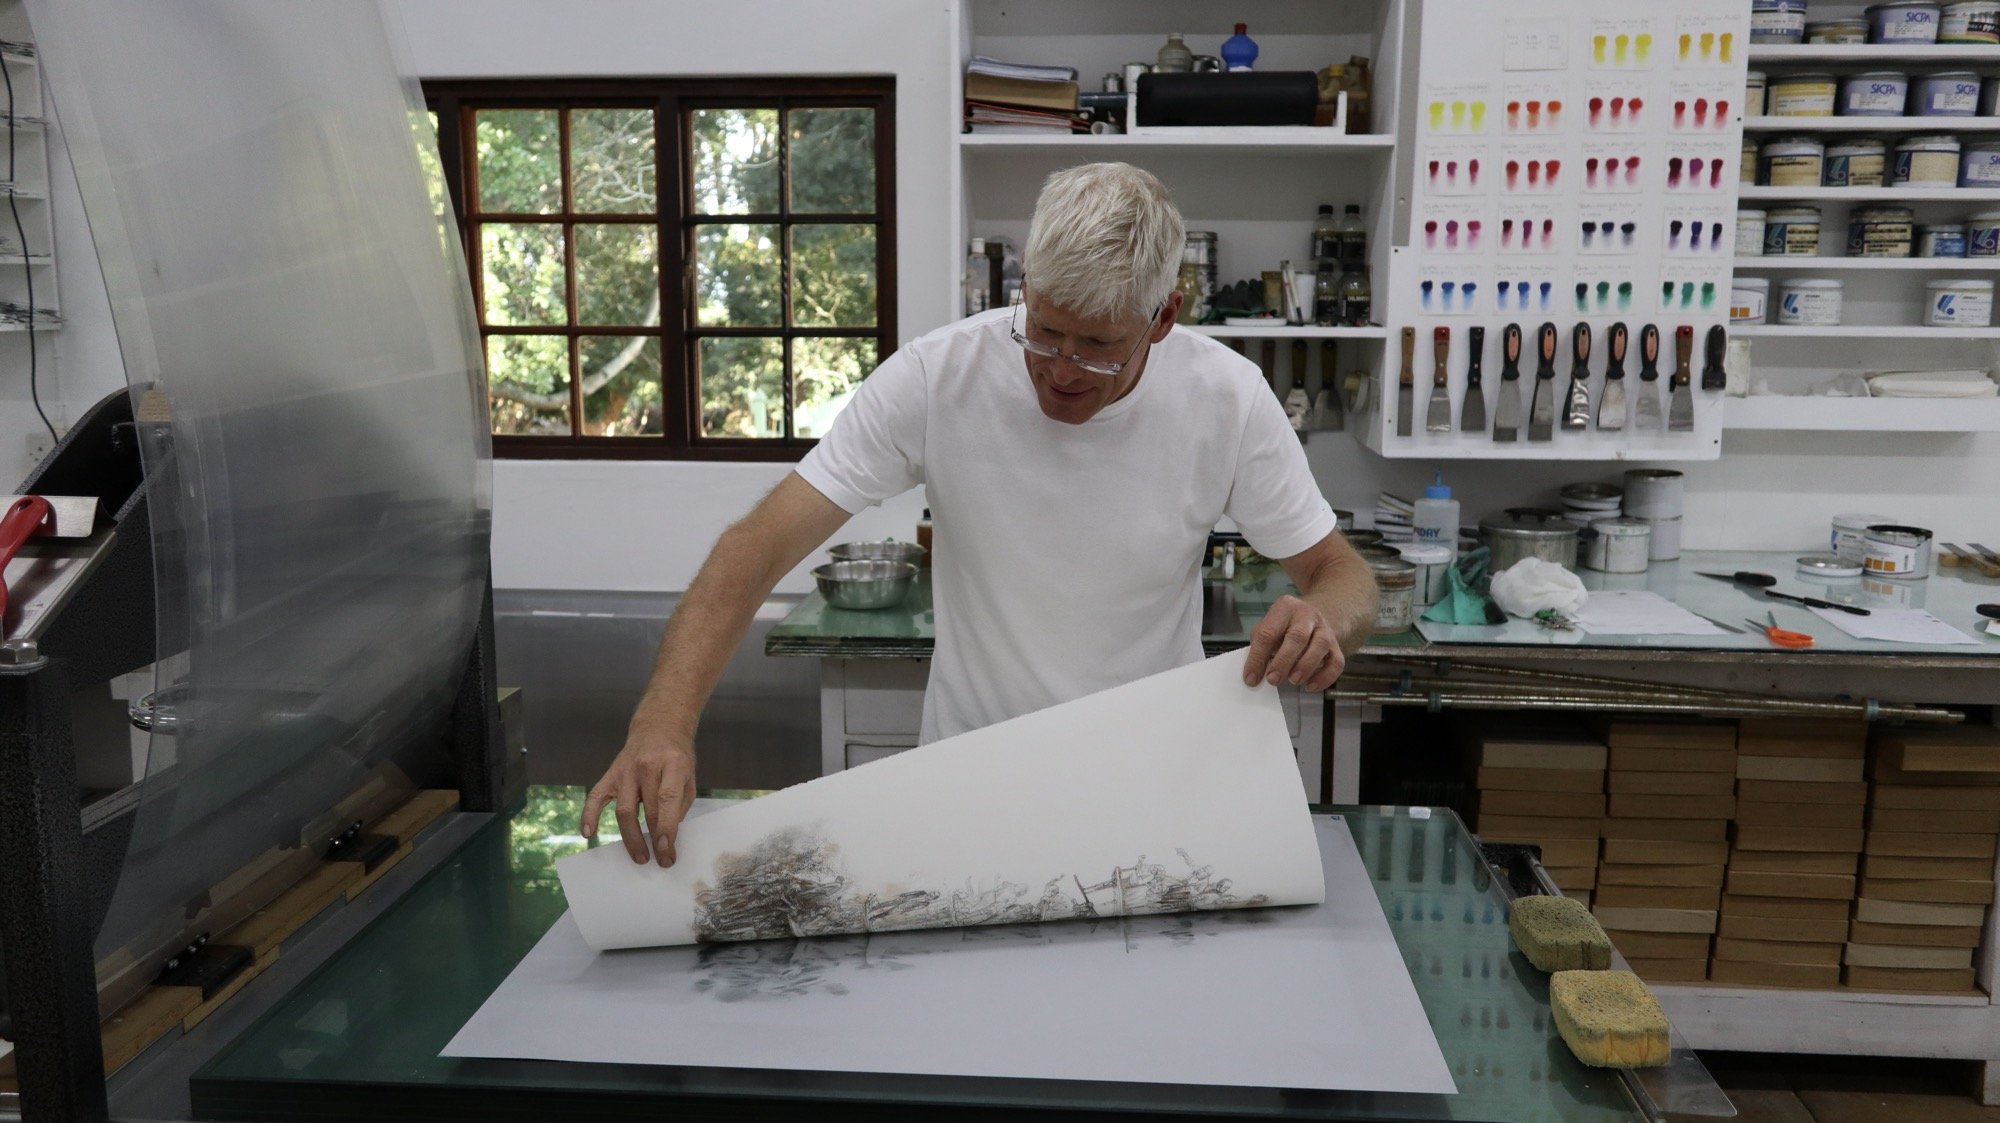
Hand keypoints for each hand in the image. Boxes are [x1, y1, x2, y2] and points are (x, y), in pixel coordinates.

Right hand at [581, 727, 696, 866]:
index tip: (667, 850)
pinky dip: (589, 815)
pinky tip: (588, 834)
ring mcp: (626, 770)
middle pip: (647, 809)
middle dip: (654, 839)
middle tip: (660, 861)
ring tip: (640, 857)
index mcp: (672, 764)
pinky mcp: (610, 774)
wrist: (658, 728)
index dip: (667, 827)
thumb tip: (668, 837)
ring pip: (624, 810)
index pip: (667, 799)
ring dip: (631, 837)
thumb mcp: (688, 776)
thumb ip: (679, 804)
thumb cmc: (677, 757)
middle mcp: (647, 766)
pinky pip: (596, 797)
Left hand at [1243, 595, 1345, 691]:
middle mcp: (1307, 615)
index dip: (1258, 657)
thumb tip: (1253, 677)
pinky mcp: (1336, 646)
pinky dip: (1324, 677)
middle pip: (1297, 636)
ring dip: (1306, 667)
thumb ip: (1259, 651)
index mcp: (1284, 608)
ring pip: (1320, 646)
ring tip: (1293, 681)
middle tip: (1273, 680)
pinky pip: (1336, 662)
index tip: (1251, 678)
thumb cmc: (1283, 627)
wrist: (1311, 618)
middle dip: (1284, 661)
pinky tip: (1310, 686)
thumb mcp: (1266, 629)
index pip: (1268, 633)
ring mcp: (1324, 629)